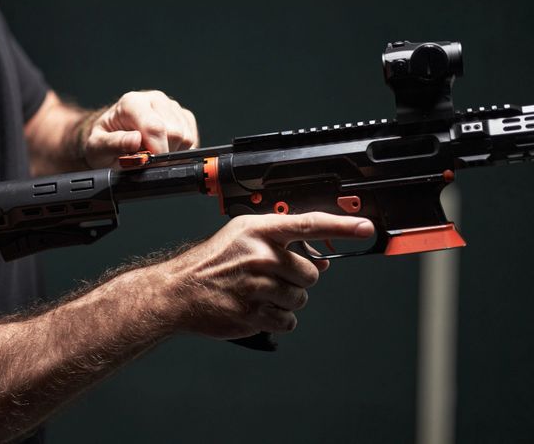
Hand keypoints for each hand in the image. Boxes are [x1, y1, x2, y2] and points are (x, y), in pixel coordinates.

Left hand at [81, 90, 197, 167]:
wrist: (110, 136)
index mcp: (131, 103)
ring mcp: (171, 106)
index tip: (150, 164)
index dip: (157, 151)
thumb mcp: (97, 147)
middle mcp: (154, 100)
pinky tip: (164, 150)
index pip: (155, 127)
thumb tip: (135, 140)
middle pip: (175, 133)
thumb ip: (113, 144)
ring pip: (186, 137)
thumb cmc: (103, 141)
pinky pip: (192, 138)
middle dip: (163, 154)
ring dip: (172, 153)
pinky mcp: (183, 116)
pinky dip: (181, 151)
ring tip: (152, 154)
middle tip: (146, 160)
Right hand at [163, 212, 374, 338]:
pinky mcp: (252, 313)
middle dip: (297, 279)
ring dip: (286, 301)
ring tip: (258, 294)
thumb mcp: (242, 237)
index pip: (309, 224)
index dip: (342, 226)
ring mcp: (256, 285)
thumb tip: (322, 257)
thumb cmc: (211, 263)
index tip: (365, 228)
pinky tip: (256, 309)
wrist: (178, 291)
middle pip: (311, 273)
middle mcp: (259, 255)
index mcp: (258, 231)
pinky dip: (277, 319)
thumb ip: (280, 241)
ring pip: (300, 299)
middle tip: (270, 277)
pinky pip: (288, 321)